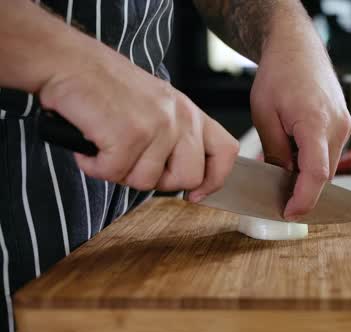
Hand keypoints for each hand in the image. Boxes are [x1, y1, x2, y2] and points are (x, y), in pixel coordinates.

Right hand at [39, 42, 238, 201]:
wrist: (68, 61)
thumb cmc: (105, 84)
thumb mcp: (156, 106)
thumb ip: (175, 136)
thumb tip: (184, 179)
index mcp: (190, 112)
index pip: (226, 151)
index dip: (215, 179)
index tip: (196, 195)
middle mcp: (180, 118)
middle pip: (189, 178)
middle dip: (158, 181)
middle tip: (132, 162)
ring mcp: (157, 126)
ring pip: (148, 182)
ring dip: (119, 172)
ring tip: (105, 145)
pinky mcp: (129, 134)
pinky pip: (115, 174)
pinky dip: (94, 166)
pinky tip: (89, 145)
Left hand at [250, 17, 350, 219]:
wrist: (297, 47)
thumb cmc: (278, 75)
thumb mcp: (264, 115)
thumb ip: (275, 152)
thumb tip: (281, 181)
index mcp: (315, 122)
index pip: (317, 174)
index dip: (304, 199)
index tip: (289, 213)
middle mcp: (337, 125)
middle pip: (324, 174)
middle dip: (302, 188)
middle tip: (276, 192)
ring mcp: (345, 124)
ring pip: (329, 165)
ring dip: (308, 173)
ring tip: (284, 162)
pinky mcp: (345, 122)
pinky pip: (331, 151)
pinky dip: (315, 159)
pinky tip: (296, 151)